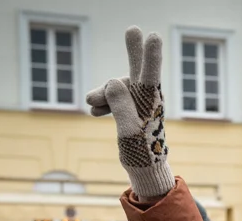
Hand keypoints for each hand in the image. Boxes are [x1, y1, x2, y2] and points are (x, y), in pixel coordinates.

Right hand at [86, 26, 173, 199]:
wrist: (145, 169)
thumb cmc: (140, 153)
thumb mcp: (128, 131)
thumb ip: (121, 106)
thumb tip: (112, 80)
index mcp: (151, 103)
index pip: (149, 74)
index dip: (149, 55)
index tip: (152, 36)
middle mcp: (147, 99)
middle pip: (138, 70)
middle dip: (134, 51)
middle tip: (132, 29)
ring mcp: (140, 103)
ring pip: (119, 88)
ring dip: (103, 93)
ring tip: (89, 103)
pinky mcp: (132, 110)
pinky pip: (115, 99)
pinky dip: (104, 102)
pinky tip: (92, 111)